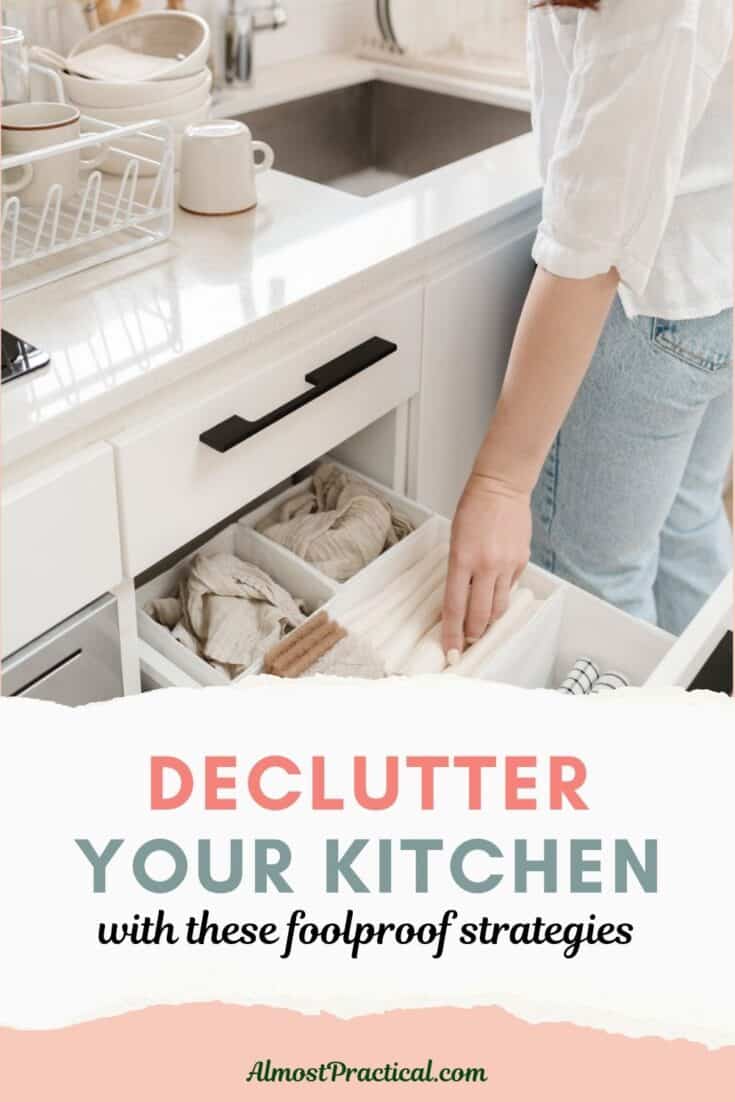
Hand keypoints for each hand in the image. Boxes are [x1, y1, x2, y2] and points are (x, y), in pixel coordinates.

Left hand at [442, 473, 531, 660]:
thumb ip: (459, 571)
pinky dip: (502, 594)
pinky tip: (496, 589)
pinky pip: (511, 587)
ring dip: (488, 620)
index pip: (454, 608)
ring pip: (499, 607)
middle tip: (467, 641)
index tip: (451, 652)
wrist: (501, 488)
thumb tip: (463, 600)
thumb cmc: (473, 510)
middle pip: (479, 615)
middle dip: (472, 633)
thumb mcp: (455, 541)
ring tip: (481, 623)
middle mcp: (486, 566)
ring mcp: (507, 565)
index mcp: (462, 560)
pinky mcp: (522, 561)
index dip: (452, 634)